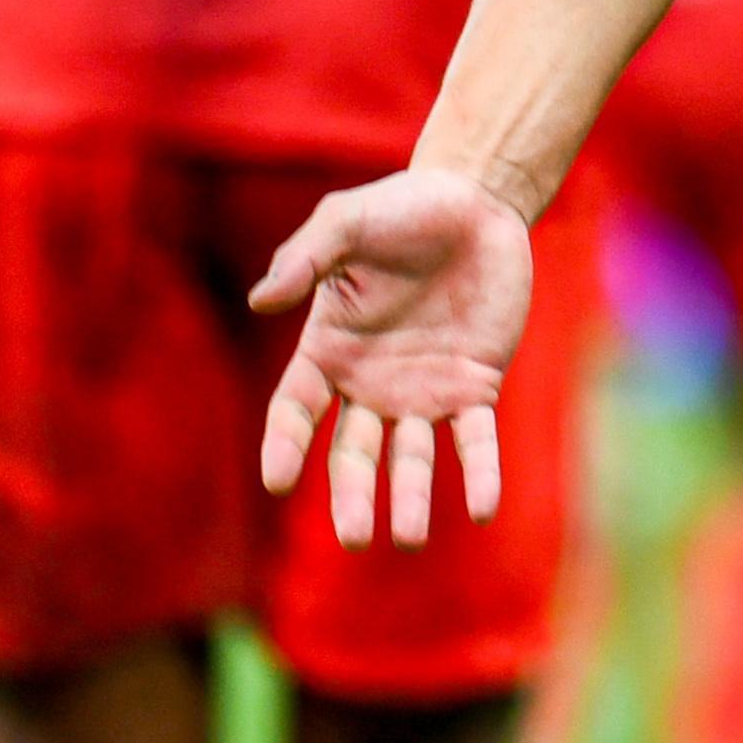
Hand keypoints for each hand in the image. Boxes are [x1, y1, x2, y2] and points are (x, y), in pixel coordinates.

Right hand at [251, 163, 536, 547]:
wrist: (476, 202)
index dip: (285, 446)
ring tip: (409, 539)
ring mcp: (424, 390)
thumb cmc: (401, 209)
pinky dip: (480, 474)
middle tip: (354, 539)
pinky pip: (475, 440)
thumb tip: (259, 302)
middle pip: (353, 453)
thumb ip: (306, 258)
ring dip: (411, 498)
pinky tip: (483, 509)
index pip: (296, 411)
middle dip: (352, 497)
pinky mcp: (475, 385)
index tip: (278, 480)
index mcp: (328, 350)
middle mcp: (371, 383)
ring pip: (412, 458)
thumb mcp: (347, 221)